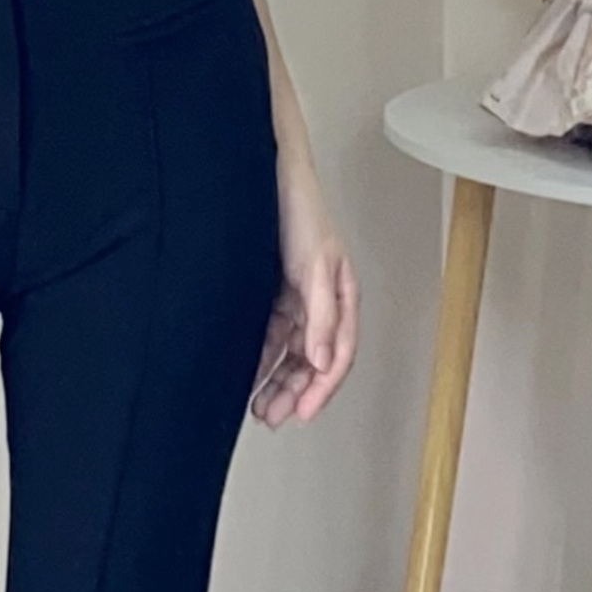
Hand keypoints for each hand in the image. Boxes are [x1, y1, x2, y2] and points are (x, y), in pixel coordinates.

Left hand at [249, 154, 358, 427]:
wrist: (270, 174)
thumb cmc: (302, 210)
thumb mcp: (315, 266)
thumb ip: (322, 316)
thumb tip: (323, 362)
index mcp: (341, 297)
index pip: (337, 355)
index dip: (321, 388)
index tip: (301, 412)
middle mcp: (321, 302)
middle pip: (312, 360)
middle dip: (294, 391)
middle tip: (273, 416)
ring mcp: (297, 297)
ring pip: (289, 351)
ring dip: (277, 379)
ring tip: (260, 406)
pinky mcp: (273, 291)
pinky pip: (271, 333)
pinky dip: (262, 355)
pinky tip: (250, 372)